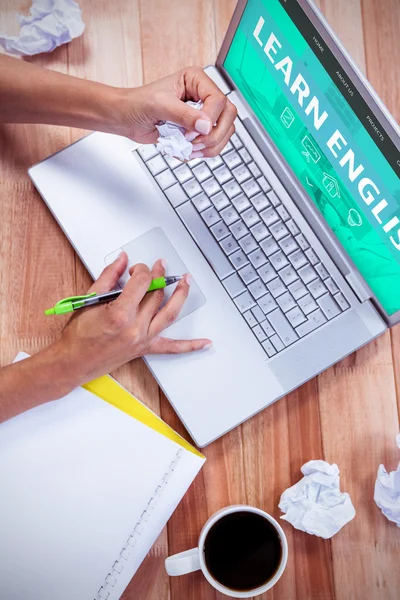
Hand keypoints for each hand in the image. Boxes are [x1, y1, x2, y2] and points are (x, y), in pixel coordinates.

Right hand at [53, 252, 210, 384]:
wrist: (73, 361)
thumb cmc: (78, 334)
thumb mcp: (89, 299)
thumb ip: (109, 277)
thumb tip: (123, 260)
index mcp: (119, 314)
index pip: (142, 282)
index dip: (142, 270)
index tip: (137, 267)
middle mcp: (134, 328)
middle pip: (156, 295)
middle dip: (159, 277)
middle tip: (161, 266)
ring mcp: (142, 340)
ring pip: (169, 314)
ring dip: (181, 296)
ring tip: (187, 282)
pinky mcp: (144, 349)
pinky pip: (172, 348)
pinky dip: (190, 346)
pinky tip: (205, 343)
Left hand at [120, 66, 237, 157]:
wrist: (126, 118)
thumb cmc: (137, 104)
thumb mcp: (160, 106)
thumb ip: (183, 115)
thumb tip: (205, 125)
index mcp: (195, 80)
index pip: (218, 99)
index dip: (209, 119)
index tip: (192, 131)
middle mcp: (203, 95)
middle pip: (228, 116)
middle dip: (214, 134)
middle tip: (195, 143)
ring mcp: (203, 114)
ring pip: (225, 131)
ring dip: (210, 146)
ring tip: (190, 149)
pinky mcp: (199, 130)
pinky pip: (214, 143)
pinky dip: (204, 152)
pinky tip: (188, 151)